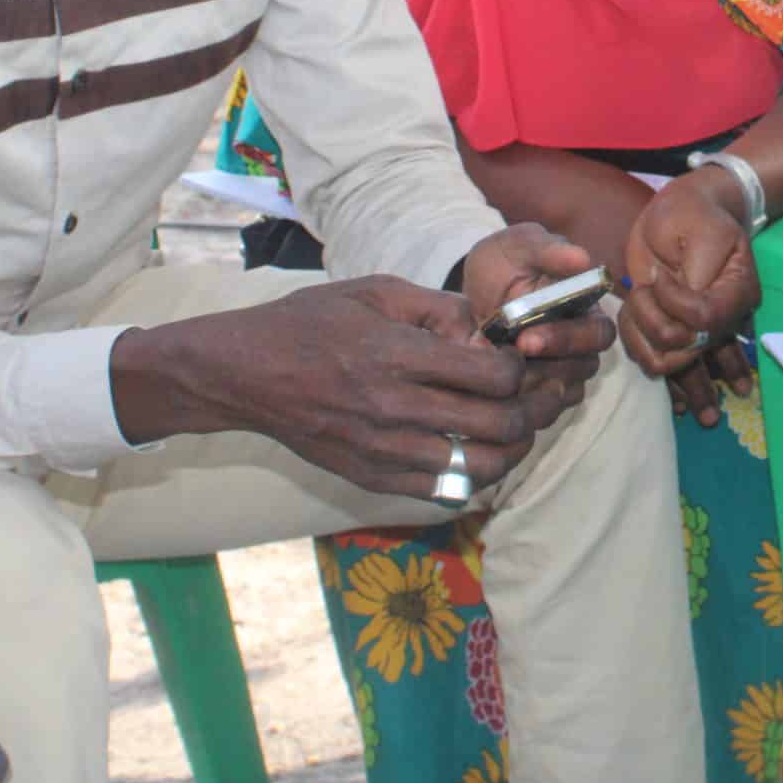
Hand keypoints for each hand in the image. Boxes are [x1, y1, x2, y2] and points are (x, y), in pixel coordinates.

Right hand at [155, 275, 540, 498]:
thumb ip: (439, 308)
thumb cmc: (311, 323)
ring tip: (516, 430)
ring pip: (479, 467)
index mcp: (397, 355)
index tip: (516, 359)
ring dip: (511, 449)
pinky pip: (444, 491)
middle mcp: (393, 408)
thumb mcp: (375, 291)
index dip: (520, 369)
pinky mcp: (370, 478)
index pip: (493, 377)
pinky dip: (473, 474)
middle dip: (531, 411)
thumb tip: (489, 330)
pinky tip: (476, 451)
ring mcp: (382, 450)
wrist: (246, 373)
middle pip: (497, 425)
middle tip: (536, 397)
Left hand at [462, 223, 613, 430]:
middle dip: (546, 364)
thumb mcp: (518, 246)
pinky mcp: (542, 391)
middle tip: (510, 355)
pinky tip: (491, 386)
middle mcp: (582, 342)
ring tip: (494, 369)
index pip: (598, 333)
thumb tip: (583, 258)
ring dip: (529, 382)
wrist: (470, 293)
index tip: (526, 338)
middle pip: (585, 366)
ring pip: (564, 392)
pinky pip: (541, 408)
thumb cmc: (503, 264)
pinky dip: (517, 400)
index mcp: (587, 307)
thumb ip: (549, 249)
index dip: (567, 339)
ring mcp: (564, 369)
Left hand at [620, 173, 760, 424]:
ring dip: (639, 333)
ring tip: (637, 302)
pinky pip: (650, 360)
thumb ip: (696, 269)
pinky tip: (632, 316)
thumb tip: (683, 305)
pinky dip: (631, 339)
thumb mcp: (700, 230)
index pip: (704, 320)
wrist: (681, 214)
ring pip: (665, 364)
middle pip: (685, 352)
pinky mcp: (673, 336)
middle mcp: (722, 323)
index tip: (658, 273)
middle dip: (651, 320)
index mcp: (737, 294)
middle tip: (644, 288)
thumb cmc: (692, 215)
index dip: (673, 302)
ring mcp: (697, 335)